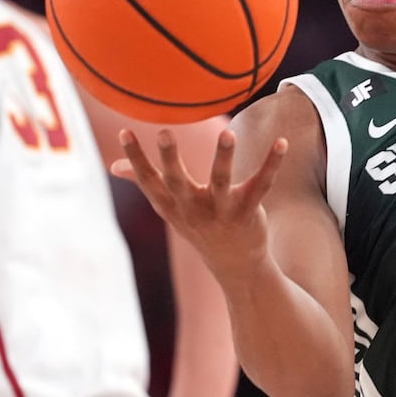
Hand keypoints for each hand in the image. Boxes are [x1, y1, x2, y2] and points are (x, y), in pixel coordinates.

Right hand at [111, 127, 286, 271]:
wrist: (235, 264)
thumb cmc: (198, 225)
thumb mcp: (169, 208)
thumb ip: (143, 183)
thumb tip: (113, 167)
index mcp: (172, 205)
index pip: (149, 180)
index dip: (136, 158)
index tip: (124, 132)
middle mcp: (193, 209)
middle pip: (178, 182)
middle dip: (170, 158)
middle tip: (162, 132)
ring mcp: (222, 211)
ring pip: (222, 182)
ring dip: (224, 157)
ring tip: (227, 133)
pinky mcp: (248, 211)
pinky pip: (262, 184)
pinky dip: (272, 163)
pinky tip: (281, 142)